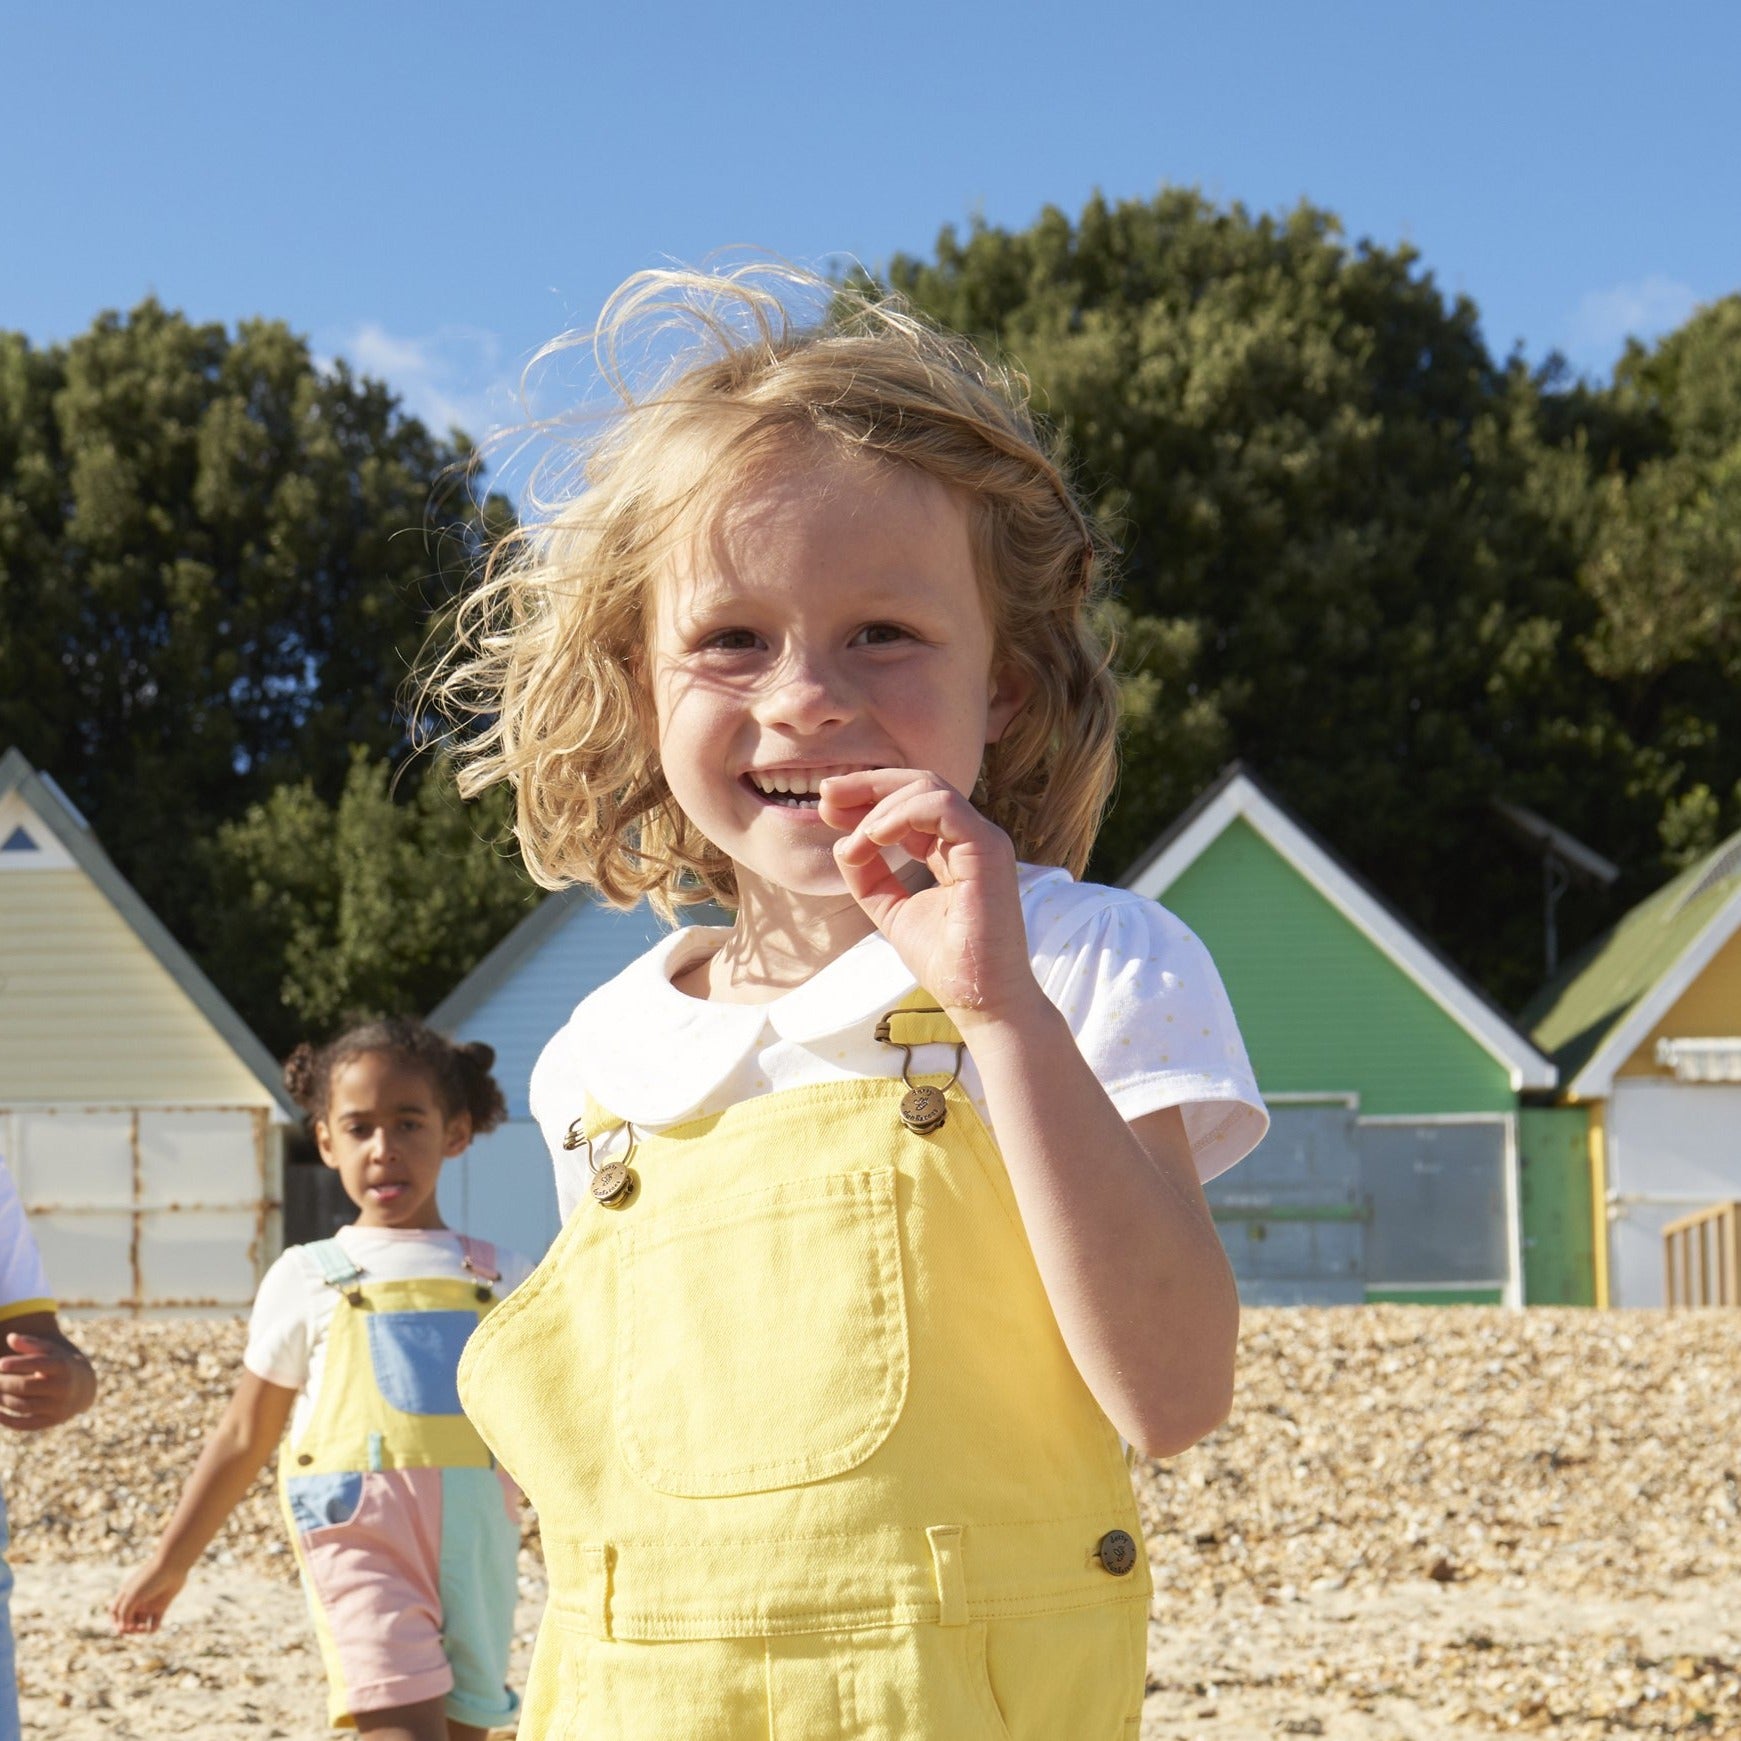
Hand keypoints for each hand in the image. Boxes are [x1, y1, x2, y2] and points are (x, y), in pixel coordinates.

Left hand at [0, 1332, 93, 1430]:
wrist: (84, 1388)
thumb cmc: (60, 1364)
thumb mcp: (51, 1350)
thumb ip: (31, 1344)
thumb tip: (10, 1338)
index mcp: (63, 1366)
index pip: (38, 1363)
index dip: (17, 1364)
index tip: (0, 1364)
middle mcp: (62, 1387)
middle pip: (26, 1386)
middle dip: (4, 1383)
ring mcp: (58, 1406)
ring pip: (23, 1406)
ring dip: (2, 1399)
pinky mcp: (51, 1421)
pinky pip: (25, 1424)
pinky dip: (7, 1420)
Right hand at [111, 1558, 187, 1633]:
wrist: (172, 1567)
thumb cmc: (149, 1579)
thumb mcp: (132, 1597)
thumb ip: (124, 1614)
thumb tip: (122, 1630)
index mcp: (126, 1595)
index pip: (115, 1613)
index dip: (115, 1623)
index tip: (121, 1628)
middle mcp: (136, 1601)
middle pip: (127, 1621)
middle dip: (129, 1629)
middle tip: (134, 1629)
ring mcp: (149, 1604)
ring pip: (140, 1624)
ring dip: (139, 1630)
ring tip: (143, 1628)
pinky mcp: (161, 1606)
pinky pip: (154, 1622)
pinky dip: (152, 1629)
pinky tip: (152, 1628)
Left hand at [820, 768, 1041, 1021]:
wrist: (979, 999)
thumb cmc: (946, 961)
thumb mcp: (892, 909)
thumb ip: (869, 876)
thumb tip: (843, 844)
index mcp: (950, 848)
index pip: (908, 803)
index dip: (865, 797)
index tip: (826, 806)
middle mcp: (968, 838)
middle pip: (917, 785)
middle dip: (866, 784)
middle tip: (826, 796)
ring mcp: (982, 840)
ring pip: (928, 789)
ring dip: (878, 806)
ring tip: (853, 839)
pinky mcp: (987, 850)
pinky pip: (942, 807)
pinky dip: (901, 814)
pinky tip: (874, 837)